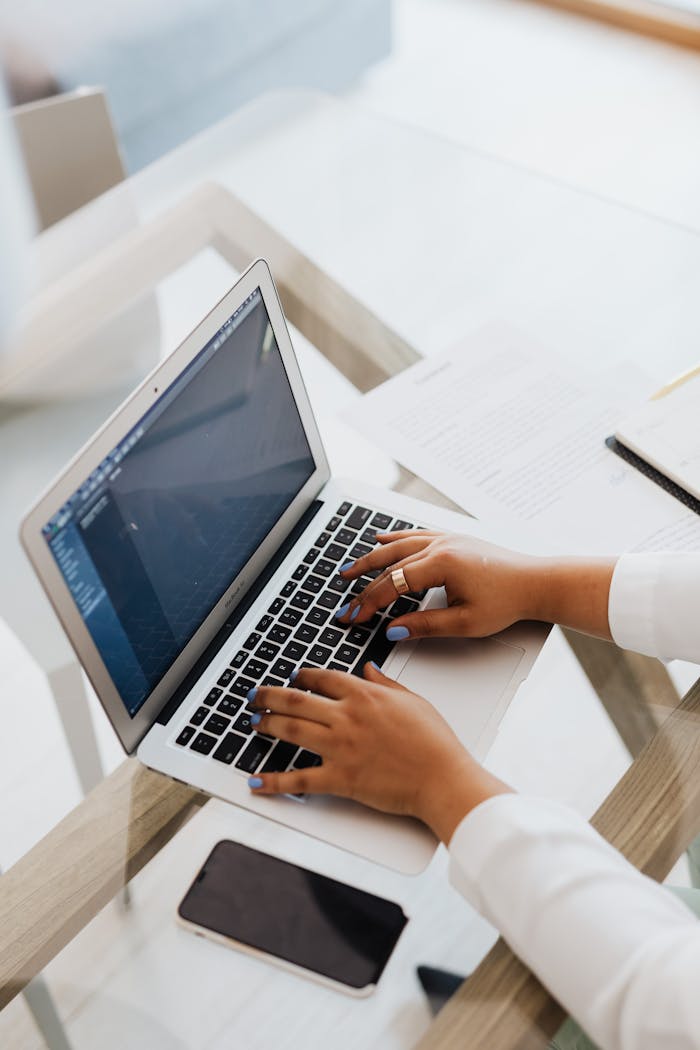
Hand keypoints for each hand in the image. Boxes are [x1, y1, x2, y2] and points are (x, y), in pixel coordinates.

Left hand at [247, 663, 510, 843]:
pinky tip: (256, 781)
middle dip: (269, 696)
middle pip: (295, 700)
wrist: (442, 778)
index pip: (323, 677)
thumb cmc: (434, 742)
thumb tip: (369, 669)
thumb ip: (386, 683)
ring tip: (253, 723)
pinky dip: (273, 781)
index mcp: (365, 695)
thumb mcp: (412, 700)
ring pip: (290, 730)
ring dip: (266, 725)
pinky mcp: (339, 778)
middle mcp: (347, 716)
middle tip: (256, 696)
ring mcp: (340, 747)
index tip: (294, 677)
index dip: (302, 675)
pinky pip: (298, 779)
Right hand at [336, 530, 537, 638]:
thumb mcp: (465, 623)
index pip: (393, 584)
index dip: (369, 603)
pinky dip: (395, 537)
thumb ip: (425, 626)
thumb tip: (393, 629)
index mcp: (441, 564)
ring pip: (398, 545)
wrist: (536, 582)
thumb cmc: (507, 601)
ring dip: (371, 557)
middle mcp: (440, 545)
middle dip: (363, 584)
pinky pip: (415, 534)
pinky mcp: (453, 538)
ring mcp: (446, 539)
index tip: (354, 617)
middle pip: (389, 564)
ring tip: (350, 569)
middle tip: (346, 601)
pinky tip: (381, 538)